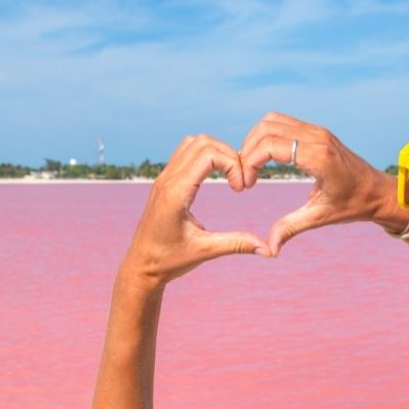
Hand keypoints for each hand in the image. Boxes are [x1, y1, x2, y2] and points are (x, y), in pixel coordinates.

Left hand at [120, 134, 270, 288]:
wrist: (140, 266)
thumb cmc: (168, 261)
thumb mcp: (205, 251)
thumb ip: (236, 244)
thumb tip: (268, 250)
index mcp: (176, 193)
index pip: (208, 154)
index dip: (233, 163)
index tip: (241, 188)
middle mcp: (167, 180)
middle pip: (204, 142)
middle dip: (230, 155)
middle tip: (240, 182)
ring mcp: (164, 178)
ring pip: (193, 142)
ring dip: (217, 152)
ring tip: (231, 176)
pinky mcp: (164, 181)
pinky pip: (185, 153)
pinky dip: (206, 156)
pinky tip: (217, 177)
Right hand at [239, 112, 393, 255]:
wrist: (379, 192)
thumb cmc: (354, 205)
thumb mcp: (321, 217)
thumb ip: (291, 228)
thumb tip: (270, 248)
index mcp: (318, 156)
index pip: (270, 145)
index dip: (249, 162)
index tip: (248, 185)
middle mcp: (317, 137)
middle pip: (266, 128)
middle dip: (247, 150)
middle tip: (245, 176)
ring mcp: (317, 131)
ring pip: (271, 121)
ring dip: (255, 141)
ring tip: (251, 167)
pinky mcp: (317, 131)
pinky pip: (283, 123)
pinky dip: (267, 137)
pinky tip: (265, 160)